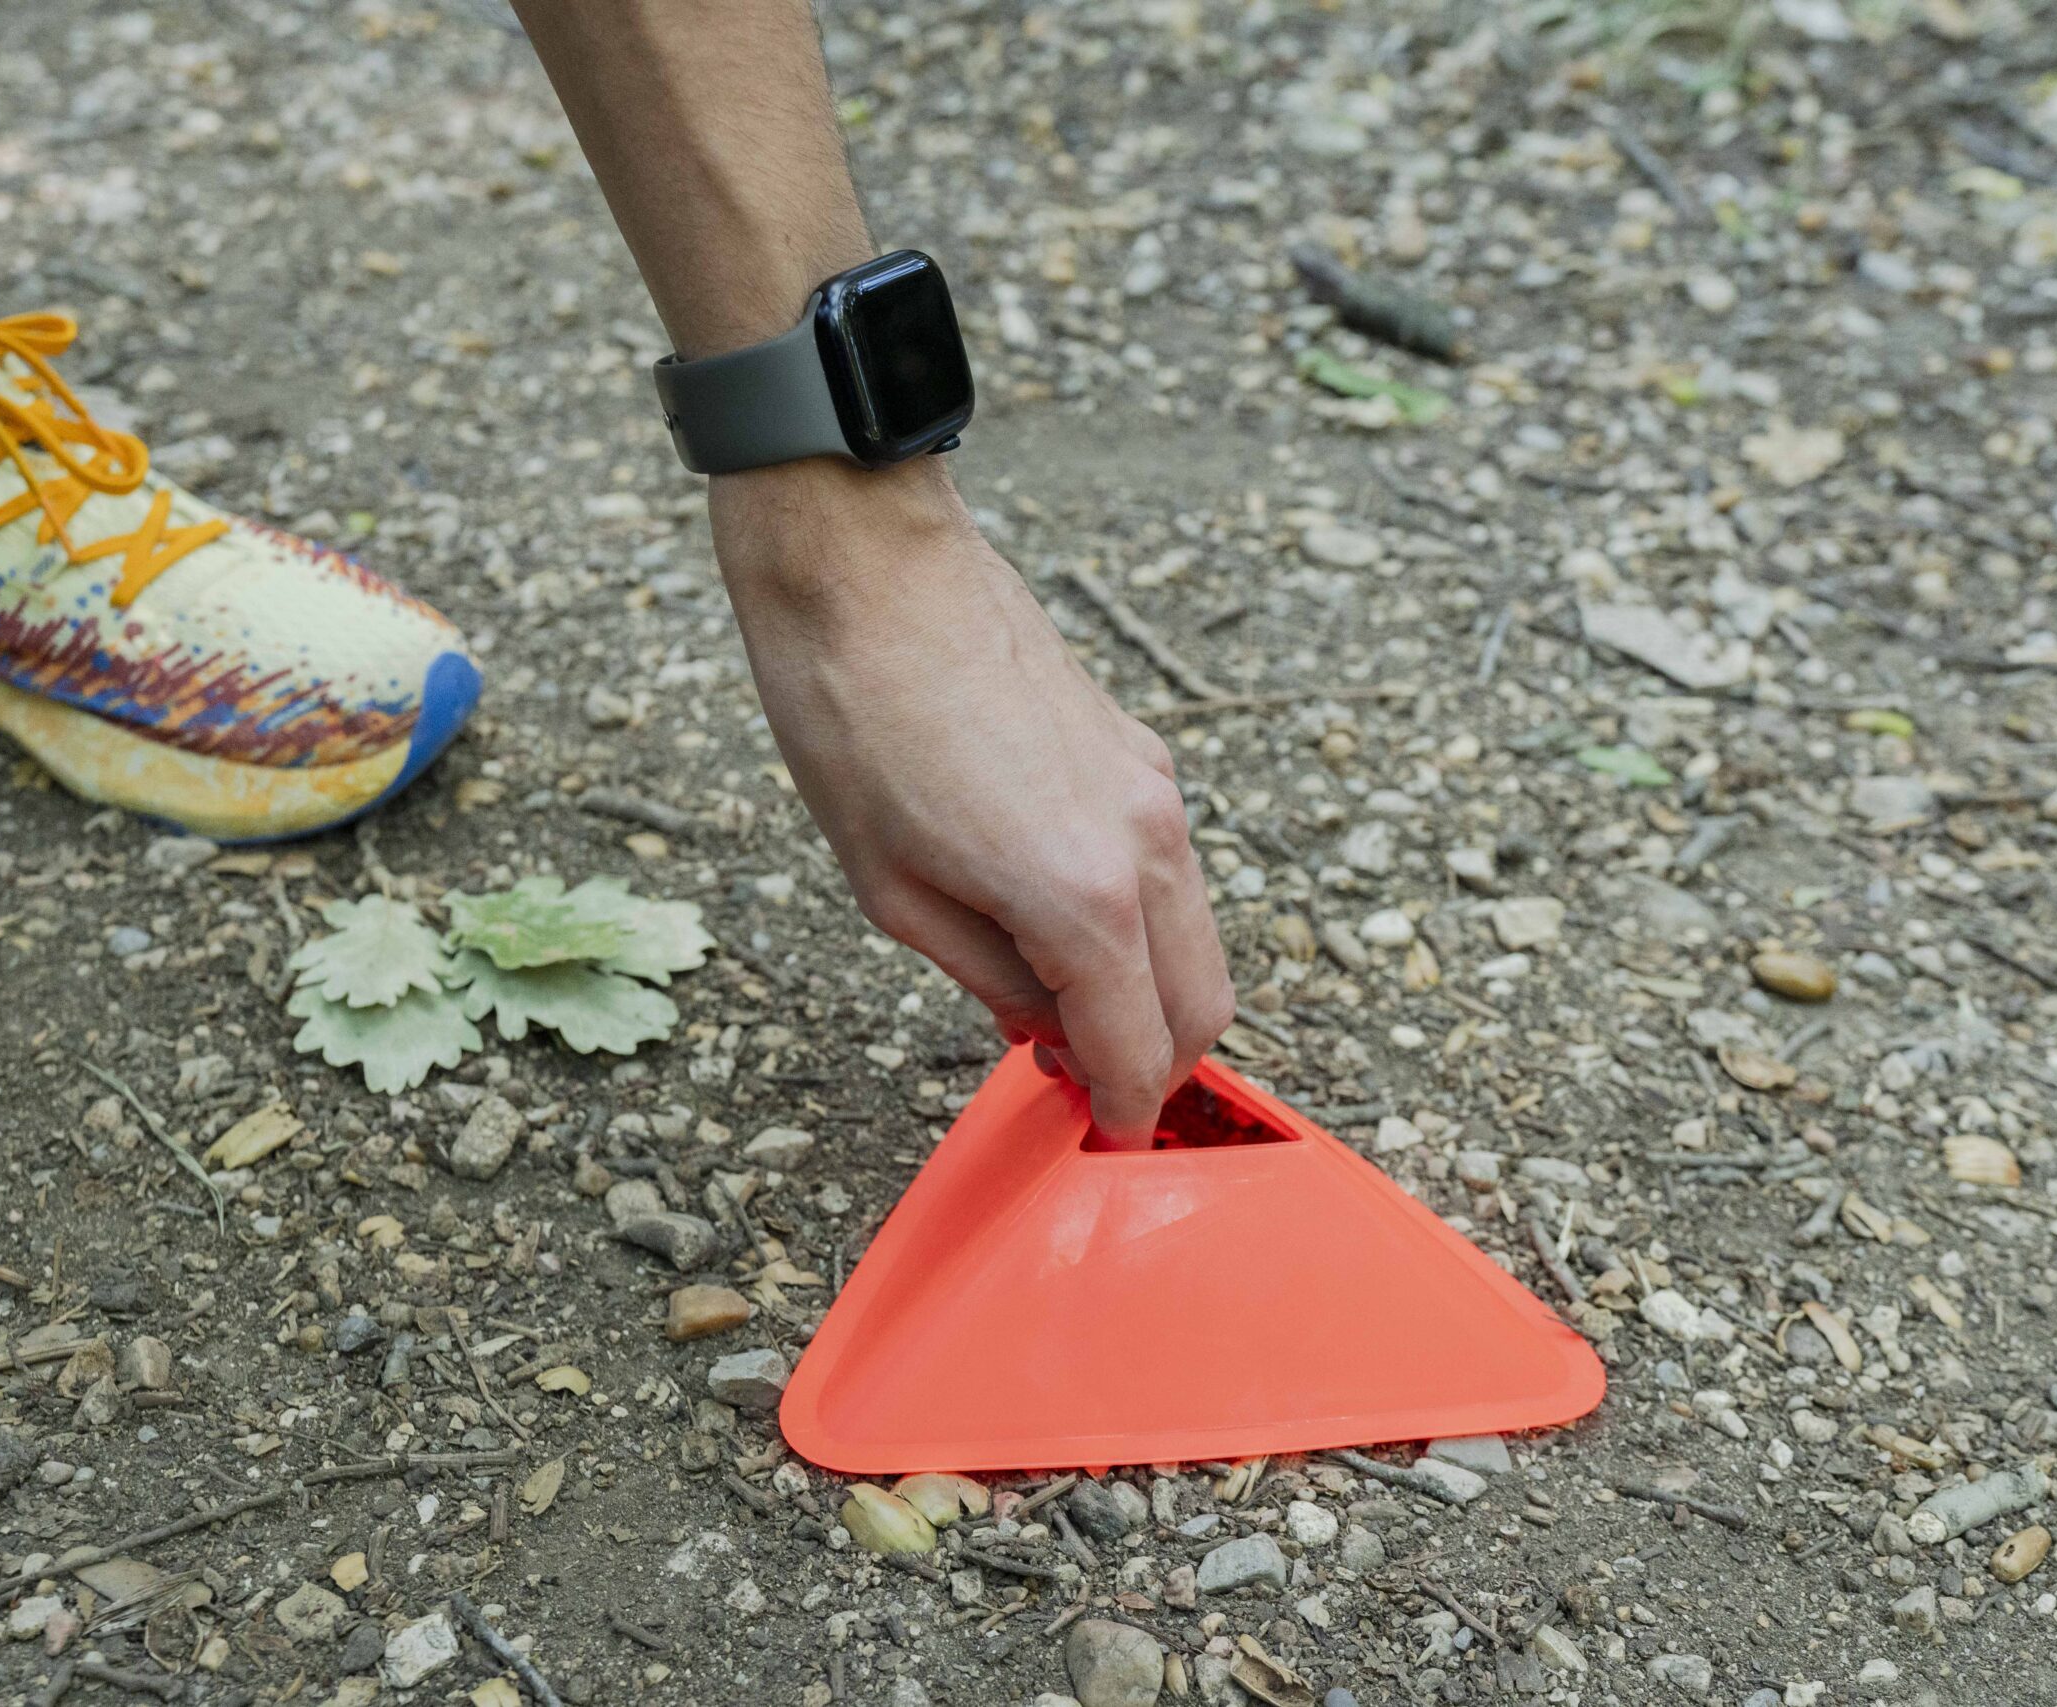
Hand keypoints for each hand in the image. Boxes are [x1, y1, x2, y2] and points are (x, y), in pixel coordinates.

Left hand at [709, 458, 1234, 1140]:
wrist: (869, 568)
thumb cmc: (853, 720)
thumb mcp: (893, 892)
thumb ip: (988, 977)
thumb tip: (1042, 1028)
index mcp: (1082, 896)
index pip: (1138, 1049)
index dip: (1118, 1112)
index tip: (1095, 1141)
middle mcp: (1147, 845)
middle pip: (1204, 1005)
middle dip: (1157, 1067)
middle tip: (1083, 1087)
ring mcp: (1154, 791)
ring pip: (1199, 938)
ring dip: (1154, 995)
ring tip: (1063, 1012)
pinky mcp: (1141, 754)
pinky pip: (1172, 872)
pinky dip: (1146, 926)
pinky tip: (1064, 928)